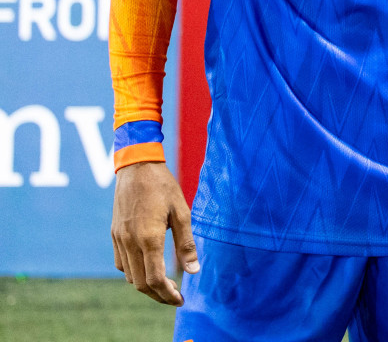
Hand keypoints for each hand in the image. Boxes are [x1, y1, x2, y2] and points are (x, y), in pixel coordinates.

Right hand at [111, 161, 198, 304]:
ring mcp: (119, 238)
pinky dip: (134, 272)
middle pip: (140, 283)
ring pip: (129, 275)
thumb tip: (193, 270)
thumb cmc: (163, 186)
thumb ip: (186, 243)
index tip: (180, 299)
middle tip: (174, 298)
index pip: (154, 279)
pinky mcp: (114, 234)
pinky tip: (148, 268)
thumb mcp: (181, 212)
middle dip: (158, 295)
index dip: (167, 294)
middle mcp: (130, 242)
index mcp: (148, 238)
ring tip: (164, 286)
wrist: (137, 167)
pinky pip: (121, 263)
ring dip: (145, 285)